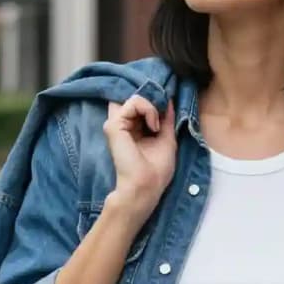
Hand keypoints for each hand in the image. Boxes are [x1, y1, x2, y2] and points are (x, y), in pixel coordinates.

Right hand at [103, 95, 176, 224]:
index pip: (139, 104)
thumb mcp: (167, 138)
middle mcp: (123, 125)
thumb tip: (169, 100)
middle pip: (136, 98)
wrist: (147, 185)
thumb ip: (166, 119)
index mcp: (133, 129)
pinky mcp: (114, 125)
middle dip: (153, 101)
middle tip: (160, 118)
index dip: (153, 100)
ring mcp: (116, 124)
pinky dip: (149, 110)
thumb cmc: (157, 170)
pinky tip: (153, 126)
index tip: (165, 106)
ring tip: (156, 126)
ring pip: (135, 98)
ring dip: (152, 107)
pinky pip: (134, 102)